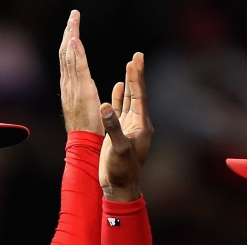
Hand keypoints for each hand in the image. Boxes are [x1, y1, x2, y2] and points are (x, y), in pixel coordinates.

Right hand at [59, 10, 102, 133]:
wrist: (84, 144)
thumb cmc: (87, 129)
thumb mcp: (84, 105)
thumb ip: (84, 92)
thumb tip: (85, 84)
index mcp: (71, 86)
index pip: (69, 58)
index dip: (70, 42)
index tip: (72, 27)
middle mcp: (69, 84)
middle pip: (66, 53)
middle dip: (69, 32)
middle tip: (73, 16)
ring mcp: (74, 86)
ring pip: (70, 56)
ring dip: (71, 36)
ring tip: (73, 20)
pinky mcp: (82, 91)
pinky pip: (78, 67)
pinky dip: (75, 52)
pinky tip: (75, 38)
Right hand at [100, 52, 152, 201]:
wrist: (119, 186)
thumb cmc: (122, 170)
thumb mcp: (118, 149)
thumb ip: (113, 127)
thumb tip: (105, 106)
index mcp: (141, 125)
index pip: (139, 96)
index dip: (136, 78)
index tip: (134, 61)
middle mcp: (137, 123)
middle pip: (137, 94)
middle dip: (136, 75)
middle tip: (137, 56)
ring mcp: (129, 127)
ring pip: (129, 100)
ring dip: (129, 83)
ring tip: (130, 66)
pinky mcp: (120, 131)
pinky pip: (121, 109)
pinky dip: (119, 97)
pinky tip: (118, 86)